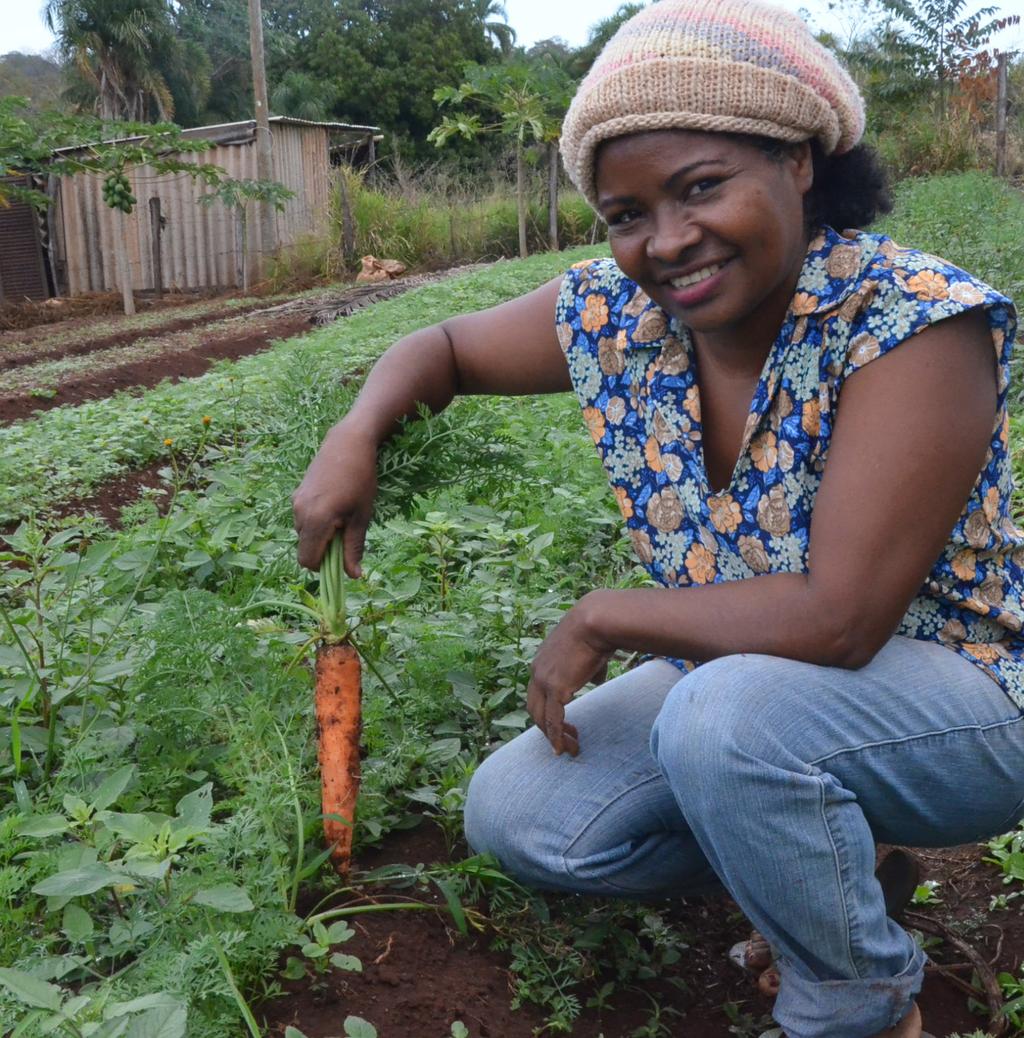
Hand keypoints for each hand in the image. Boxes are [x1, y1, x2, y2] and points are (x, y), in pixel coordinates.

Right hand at [292, 422, 377, 573]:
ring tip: (343, 518)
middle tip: (347, 536)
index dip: (324, 568)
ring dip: (321, 536)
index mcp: (315, 521)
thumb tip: (353, 576)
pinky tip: (335, 506)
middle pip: (305, 549)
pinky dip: (316, 523)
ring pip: (304, 534)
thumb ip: (354, 548)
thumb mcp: (361, 517)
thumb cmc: (361, 479)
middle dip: (323, 551)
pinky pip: (303, 519)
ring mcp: (296, 502)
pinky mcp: (297, 494)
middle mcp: (299, 513)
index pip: (308, 561)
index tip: (343, 558)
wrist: (348, 443)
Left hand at [526, 593, 612, 756]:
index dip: (547, 711)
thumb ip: (587, 669)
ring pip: (542, 718)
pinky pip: (553, 720)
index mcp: (541, 662)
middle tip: (564, 742)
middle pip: (534, 709)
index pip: (537, 694)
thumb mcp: (587, 652)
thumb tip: (595, 679)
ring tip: (570, 749)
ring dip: (555, 737)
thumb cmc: (595, 632)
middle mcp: (537, 672)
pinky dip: (557, 737)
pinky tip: (564, 748)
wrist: (594, 621)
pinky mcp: (555, 688)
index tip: (561, 723)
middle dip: (548, 729)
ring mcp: (544, 681)